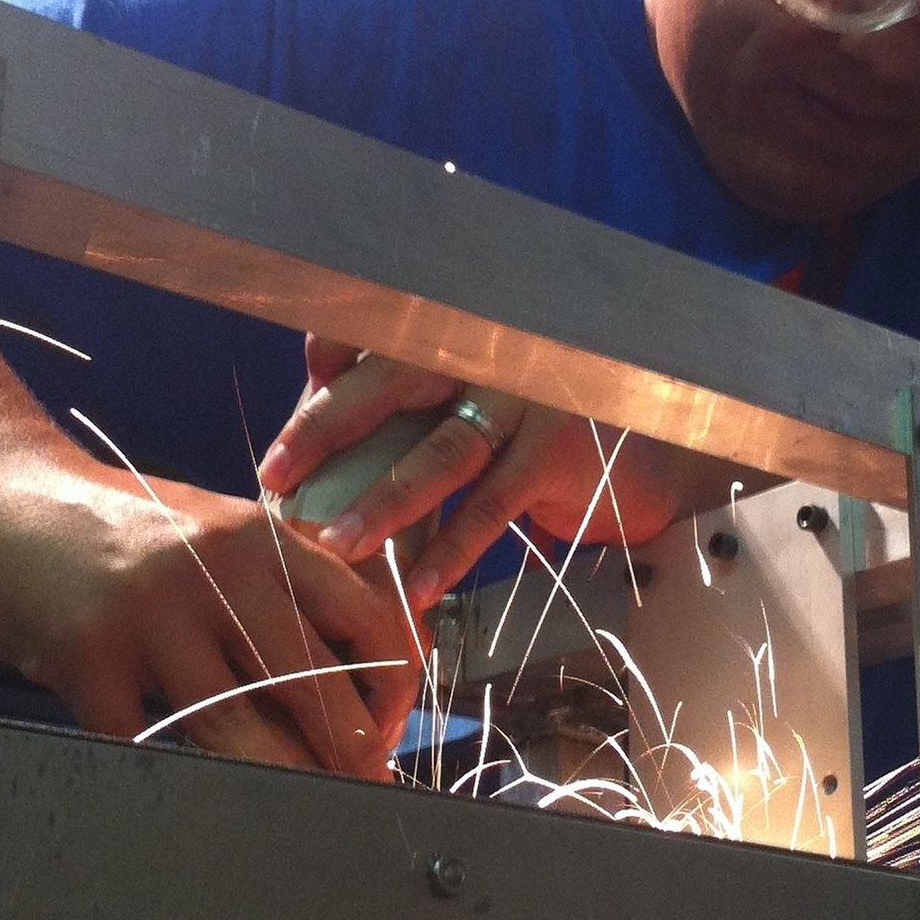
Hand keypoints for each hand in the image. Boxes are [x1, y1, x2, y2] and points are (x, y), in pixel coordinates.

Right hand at [0, 450, 421, 777]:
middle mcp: (215, 571)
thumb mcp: (216, 533)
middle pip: (311, 682)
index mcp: (261, 538)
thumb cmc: (121, 528)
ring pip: (237, 727)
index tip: (385, 728)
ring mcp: (150, 616)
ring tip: (300, 810)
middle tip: (361, 788)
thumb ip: (281, 588)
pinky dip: (168, 775)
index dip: (390, 686)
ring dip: (278, 781)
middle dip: (348, 752)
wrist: (8, 500)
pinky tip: (191, 790)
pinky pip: (143, 742)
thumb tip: (352, 680)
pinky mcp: (88, 660)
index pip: (363, 617)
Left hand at [259, 339, 700, 611]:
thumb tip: (308, 398)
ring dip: (384, 501)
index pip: (377, 333)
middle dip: (328, 428)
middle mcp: (490, 354)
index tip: (282, 414)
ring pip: (442, 450)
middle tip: (274, 475)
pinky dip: (452, 548)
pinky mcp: (559, 452)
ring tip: (337, 543)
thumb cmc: (535, 428)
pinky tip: (419, 585)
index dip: (326, 362)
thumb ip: (401, 393)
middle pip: (395, 382)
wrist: (646, 453)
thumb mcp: (468, 398)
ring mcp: (528, 400)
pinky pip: (492, 505)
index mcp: (459, 334)